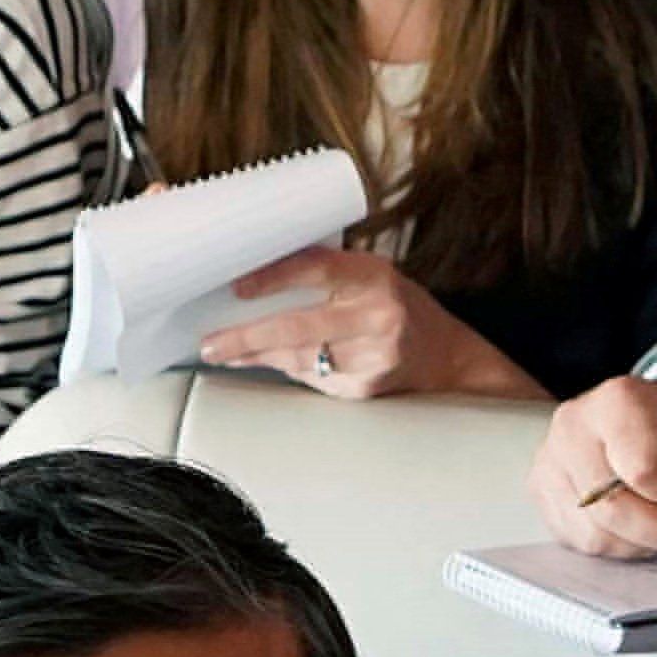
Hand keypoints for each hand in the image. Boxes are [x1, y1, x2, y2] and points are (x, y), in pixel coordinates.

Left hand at [196, 249, 530, 403]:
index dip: (273, 277)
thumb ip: (328, 275)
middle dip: (249, 337)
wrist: (445, 358)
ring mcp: (374, 357)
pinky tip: (268, 363)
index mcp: (375, 277)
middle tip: (211, 344)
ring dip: (257, 357)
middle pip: (300, 327)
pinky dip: (287, 369)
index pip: (316, 269)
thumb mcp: (371, 277)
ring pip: (300, 359)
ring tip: (225, 353)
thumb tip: (257, 276)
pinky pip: (313, 378)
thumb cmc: (397, 308)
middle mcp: (378, 316)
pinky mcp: (366, 388)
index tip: (238, 287)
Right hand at [532, 370, 656, 553]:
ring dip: (642, 542)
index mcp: (618, 400)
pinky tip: (636, 521)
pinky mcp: (542, 493)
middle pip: (614, 509)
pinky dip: (618, 544)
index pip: (642, 469)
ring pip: (596, 534)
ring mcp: (550, 461)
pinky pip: (580, 542)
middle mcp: (573, 426)